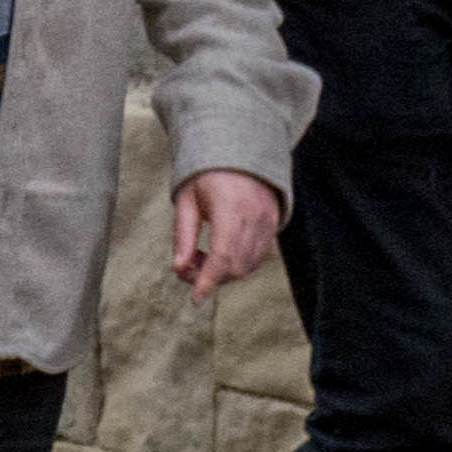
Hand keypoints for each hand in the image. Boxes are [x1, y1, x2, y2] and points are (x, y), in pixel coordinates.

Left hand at [173, 170, 284, 292]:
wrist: (242, 153)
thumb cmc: (208, 174)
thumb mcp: (187, 200)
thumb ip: (184, 235)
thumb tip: (178, 267)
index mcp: (231, 207)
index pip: (223, 255)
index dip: (209, 281)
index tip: (196, 299)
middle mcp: (255, 217)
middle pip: (236, 266)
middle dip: (210, 278)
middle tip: (185, 269)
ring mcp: (268, 222)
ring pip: (248, 265)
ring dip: (222, 273)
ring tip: (199, 258)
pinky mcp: (273, 226)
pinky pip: (256, 257)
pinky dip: (236, 265)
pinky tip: (216, 255)